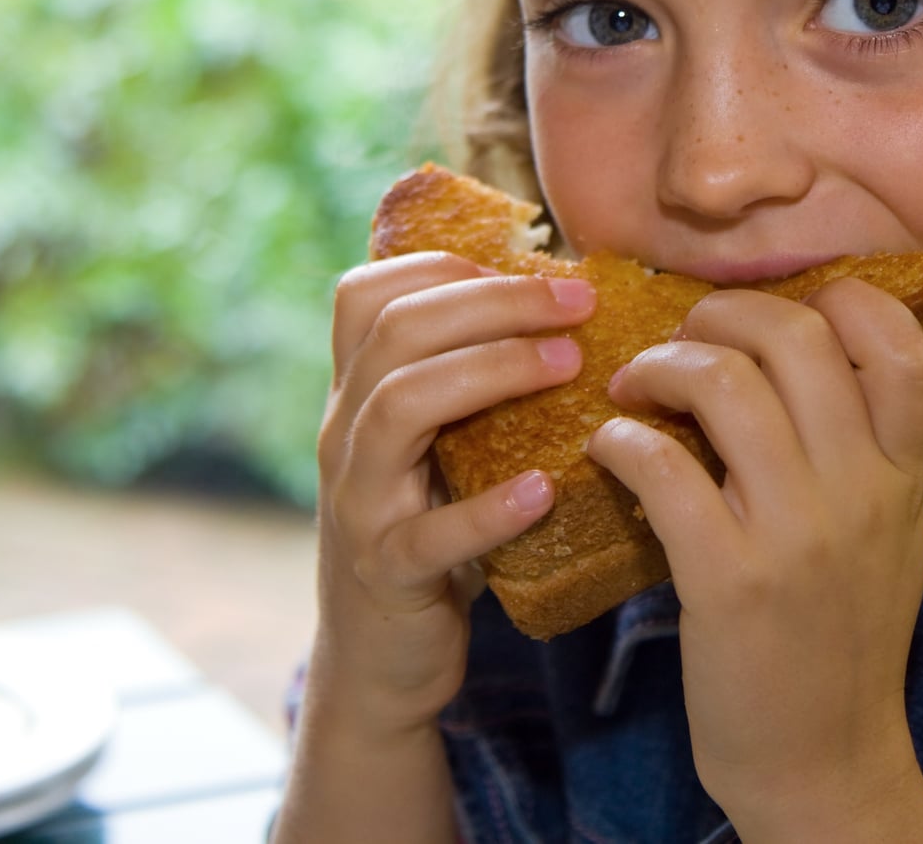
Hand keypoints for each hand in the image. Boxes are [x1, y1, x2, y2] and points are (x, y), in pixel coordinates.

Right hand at [309, 252, 594, 735]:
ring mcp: (358, 503)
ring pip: (397, 407)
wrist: (382, 658)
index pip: (365, 295)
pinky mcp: (387, 573)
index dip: (444, 265)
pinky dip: (488, 510)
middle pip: (395, 334)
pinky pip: (429, 536)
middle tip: (578, 304)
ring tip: (568, 366)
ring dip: (489, 373)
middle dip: (492, 303)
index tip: (531, 263)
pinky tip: (544, 490)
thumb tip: (561, 304)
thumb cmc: (431, 530)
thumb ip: (466, 382)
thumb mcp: (435, 446)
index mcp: (356, 395)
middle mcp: (344, 435)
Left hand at [585, 278, 922, 839]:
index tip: (773, 311)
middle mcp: (862, 491)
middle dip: (721, 316)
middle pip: (797, 336)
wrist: (825, 765)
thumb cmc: (840, 641)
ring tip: (634, 390)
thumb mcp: (887, 536)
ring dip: (660, 367)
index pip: (898, 342)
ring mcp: (798, 534)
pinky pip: (663, 467)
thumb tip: (790, 356)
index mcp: (904, 475)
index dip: (835, 296)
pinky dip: (619, 440)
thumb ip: (860, 451)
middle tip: (682, 343)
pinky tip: (608, 451)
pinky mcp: (729, 580)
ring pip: (725, 384)